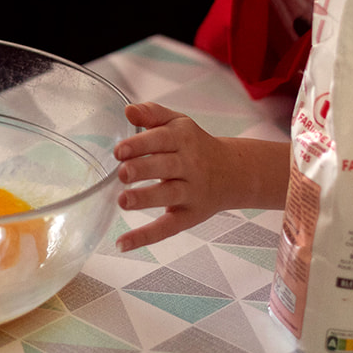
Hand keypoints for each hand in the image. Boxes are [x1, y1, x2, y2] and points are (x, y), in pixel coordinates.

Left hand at [113, 101, 237, 251]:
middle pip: (166, 166)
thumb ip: (152, 114)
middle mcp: (190, 165)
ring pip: (169, 195)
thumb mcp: (178, 123)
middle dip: (144, 169)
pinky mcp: (190, 216)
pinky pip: (168, 227)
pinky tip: (123, 242)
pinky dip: (146, 237)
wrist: (233, 172)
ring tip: (123, 201)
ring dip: (146, 199)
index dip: (140, 145)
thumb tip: (128, 110)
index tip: (119, 150)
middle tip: (123, 173)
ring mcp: (192, 192)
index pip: (161, 140)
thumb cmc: (195, 145)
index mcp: (184, 139)